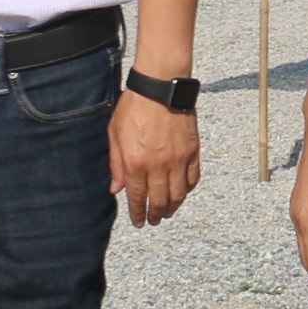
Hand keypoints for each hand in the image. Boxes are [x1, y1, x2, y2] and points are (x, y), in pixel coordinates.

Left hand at [110, 86, 202, 226]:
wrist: (160, 86)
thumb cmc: (134, 106)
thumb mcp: (115, 134)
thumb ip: (115, 164)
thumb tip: (116, 190)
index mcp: (136, 162)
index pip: (138, 197)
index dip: (138, 213)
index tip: (138, 221)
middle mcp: (158, 165)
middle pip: (160, 200)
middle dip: (156, 214)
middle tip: (153, 220)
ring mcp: (178, 159)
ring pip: (178, 194)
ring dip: (172, 207)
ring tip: (167, 212)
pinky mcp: (192, 150)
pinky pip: (193, 178)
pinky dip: (187, 189)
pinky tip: (182, 192)